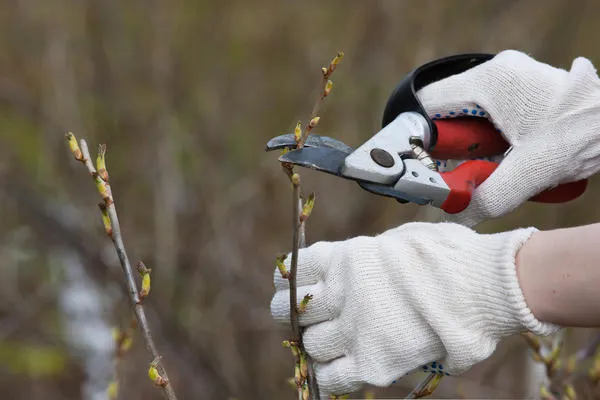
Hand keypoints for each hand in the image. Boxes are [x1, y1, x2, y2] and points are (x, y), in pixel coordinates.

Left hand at [270, 222, 558, 397]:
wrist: (485, 286)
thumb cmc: (453, 256)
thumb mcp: (402, 238)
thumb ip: (373, 254)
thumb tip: (362, 263)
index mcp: (348, 257)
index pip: (296, 269)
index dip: (290, 279)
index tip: (292, 285)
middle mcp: (343, 292)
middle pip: (294, 309)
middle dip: (298, 314)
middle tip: (310, 319)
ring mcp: (356, 329)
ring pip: (311, 344)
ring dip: (318, 345)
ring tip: (334, 344)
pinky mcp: (373, 363)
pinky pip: (332, 378)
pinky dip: (330, 376)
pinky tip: (341, 370)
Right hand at [416, 50, 599, 226]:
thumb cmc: (584, 135)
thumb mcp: (531, 172)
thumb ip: (488, 197)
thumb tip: (456, 218)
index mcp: (492, 82)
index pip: (429, 104)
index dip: (420, 136)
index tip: (423, 163)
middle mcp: (497, 72)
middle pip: (446, 109)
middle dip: (449, 144)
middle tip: (458, 170)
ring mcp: (510, 77)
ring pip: (465, 111)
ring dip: (468, 142)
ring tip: (486, 164)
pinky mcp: (521, 87)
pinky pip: (485, 110)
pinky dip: (485, 135)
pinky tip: (501, 154)